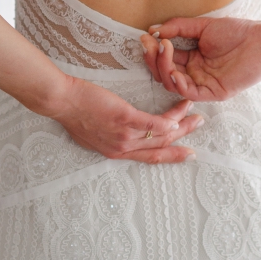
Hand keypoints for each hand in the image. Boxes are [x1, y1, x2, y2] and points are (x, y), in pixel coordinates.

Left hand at [40, 75, 201, 163]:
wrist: (61, 102)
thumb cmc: (72, 114)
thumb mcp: (91, 134)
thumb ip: (108, 136)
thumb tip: (117, 132)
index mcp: (115, 152)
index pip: (150, 157)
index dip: (171, 156)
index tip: (187, 154)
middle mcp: (123, 148)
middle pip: (161, 145)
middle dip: (183, 137)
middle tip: (199, 126)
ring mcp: (125, 133)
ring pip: (161, 133)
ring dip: (181, 123)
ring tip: (194, 111)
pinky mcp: (124, 117)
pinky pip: (153, 122)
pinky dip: (169, 119)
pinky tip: (180, 111)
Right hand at [140, 16, 260, 102]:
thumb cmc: (237, 32)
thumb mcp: (202, 26)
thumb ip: (178, 28)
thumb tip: (153, 29)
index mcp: (191, 59)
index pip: (165, 59)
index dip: (153, 49)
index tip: (146, 36)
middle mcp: (194, 73)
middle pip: (164, 73)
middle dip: (153, 59)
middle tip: (151, 43)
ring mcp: (203, 84)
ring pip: (172, 84)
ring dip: (163, 68)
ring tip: (165, 49)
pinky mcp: (213, 92)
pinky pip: (189, 93)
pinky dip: (178, 83)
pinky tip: (174, 70)